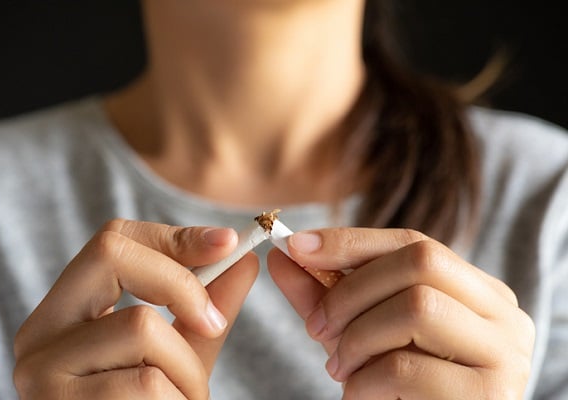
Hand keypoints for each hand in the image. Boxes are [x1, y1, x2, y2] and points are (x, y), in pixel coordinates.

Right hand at [14, 219, 258, 399]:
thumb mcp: (180, 354)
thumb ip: (207, 308)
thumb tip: (244, 260)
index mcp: (66, 310)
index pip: (113, 241)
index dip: (175, 236)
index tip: (228, 244)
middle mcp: (40, 333)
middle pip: (112, 255)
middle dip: (181, 285)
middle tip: (213, 324)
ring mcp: (42, 370)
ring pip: (142, 326)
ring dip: (187, 370)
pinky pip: (147, 382)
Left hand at [268, 228, 534, 398]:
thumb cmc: (398, 388)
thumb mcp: (360, 331)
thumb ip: (326, 295)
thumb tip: (281, 255)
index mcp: (478, 290)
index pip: (414, 242)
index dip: (351, 241)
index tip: (296, 245)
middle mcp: (502, 314)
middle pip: (421, 262)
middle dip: (352, 290)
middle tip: (317, 327)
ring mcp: (505, 353)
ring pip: (418, 307)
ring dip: (358, 338)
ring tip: (340, 368)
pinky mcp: (491, 395)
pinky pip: (409, 367)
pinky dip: (366, 380)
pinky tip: (359, 395)